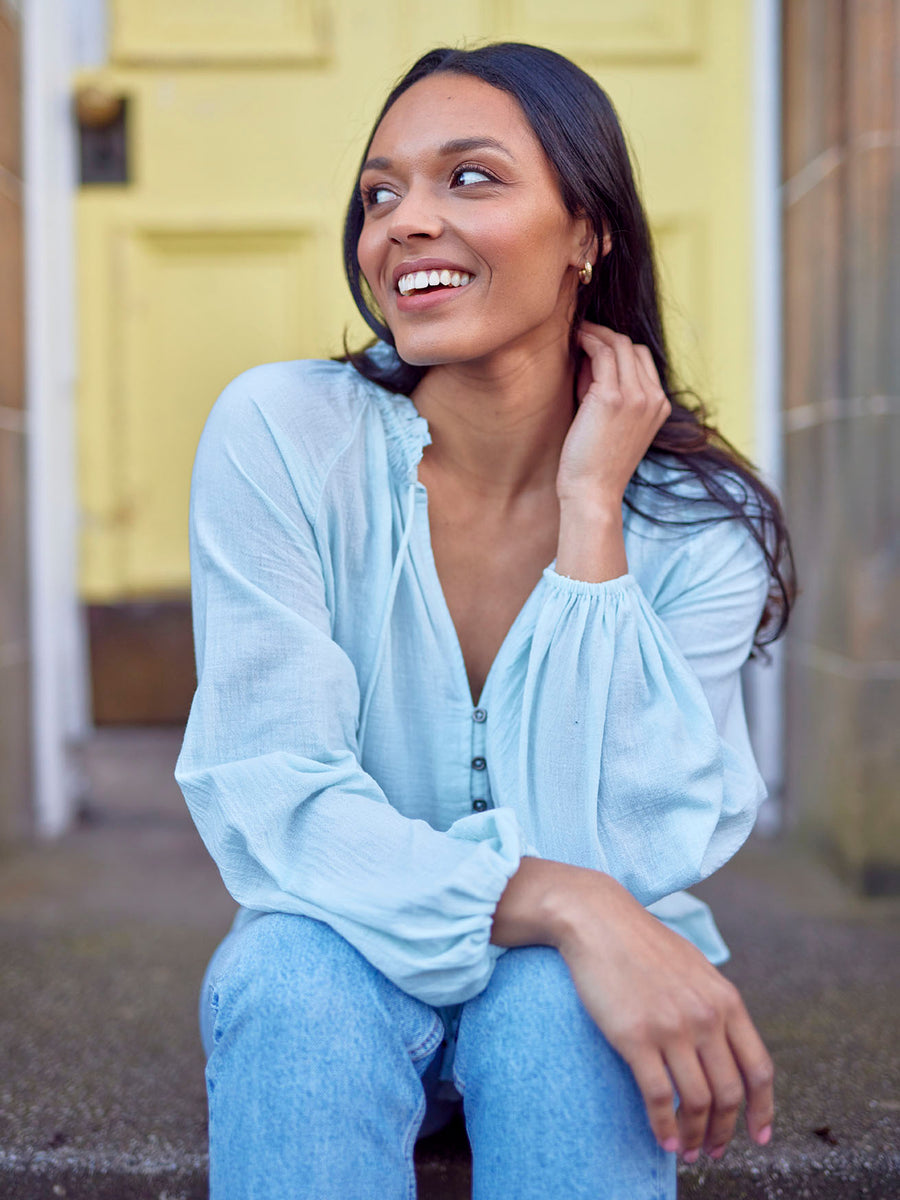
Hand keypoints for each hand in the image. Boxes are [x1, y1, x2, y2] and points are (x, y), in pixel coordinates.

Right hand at [493, 859, 773, 1160]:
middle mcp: (706, 1017)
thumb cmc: (642, 943)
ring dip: (695, 1136)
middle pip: (729, 1093)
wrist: (598, 920)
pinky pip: (659, 1097)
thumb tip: (727, 1047)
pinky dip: (664, 1128)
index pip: (759, 1069)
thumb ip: (716, 1005)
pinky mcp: (636, 1037)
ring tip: (687, 1150)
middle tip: (715, 1150)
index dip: (763, 1110)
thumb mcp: (695, 968)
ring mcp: (672, 1028)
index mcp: (726, 1000)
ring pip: (697, 1102)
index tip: (759, 1136)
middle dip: (725, 1131)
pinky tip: (662, 1140)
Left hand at [556, 323, 670, 506]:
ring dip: (595, 334)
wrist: (593, 494)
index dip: (616, 350)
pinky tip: (574, 340)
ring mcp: (636, 396)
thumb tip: (590, 360)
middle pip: (633, 347)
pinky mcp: (613, 397)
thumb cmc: (595, 464)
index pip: (642, 360)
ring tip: (574, 334)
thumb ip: (608, 392)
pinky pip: (603, 352)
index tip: (592, 348)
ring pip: (619, 344)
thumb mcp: (612, 424)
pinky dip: (588, 340)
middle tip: (580, 335)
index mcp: (660, 406)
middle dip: (605, 337)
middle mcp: (654, 398)